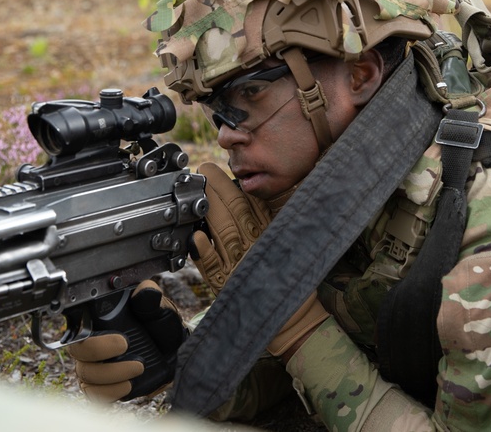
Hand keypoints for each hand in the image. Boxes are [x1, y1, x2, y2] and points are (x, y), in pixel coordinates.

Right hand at [67, 280, 186, 402]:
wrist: (175, 350)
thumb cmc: (161, 325)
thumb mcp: (158, 307)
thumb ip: (150, 296)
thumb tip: (144, 291)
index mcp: (99, 322)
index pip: (79, 328)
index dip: (92, 336)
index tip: (121, 338)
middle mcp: (91, 345)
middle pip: (78, 354)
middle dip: (101, 353)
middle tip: (128, 348)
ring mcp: (96, 367)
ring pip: (86, 376)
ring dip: (111, 375)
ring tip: (138, 367)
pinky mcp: (104, 385)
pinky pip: (95, 394)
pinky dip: (110, 392)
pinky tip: (128, 385)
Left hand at [191, 162, 327, 358]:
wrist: (294, 320)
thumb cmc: (291, 277)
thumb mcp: (290, 240)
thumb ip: (280, 215)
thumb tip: (279, 189)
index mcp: (270, 233)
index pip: (249, 204)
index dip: (232, 185)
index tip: (217, 170)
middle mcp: (256, 246)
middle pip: (236, 212)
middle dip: (218, 189)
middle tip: (204, 171)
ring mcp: (241, 265)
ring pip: (224, 232)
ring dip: (209, 211)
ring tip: (197, 194)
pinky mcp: (229, 285)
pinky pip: (216, 268)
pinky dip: (206, 254)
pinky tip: (196, 239)